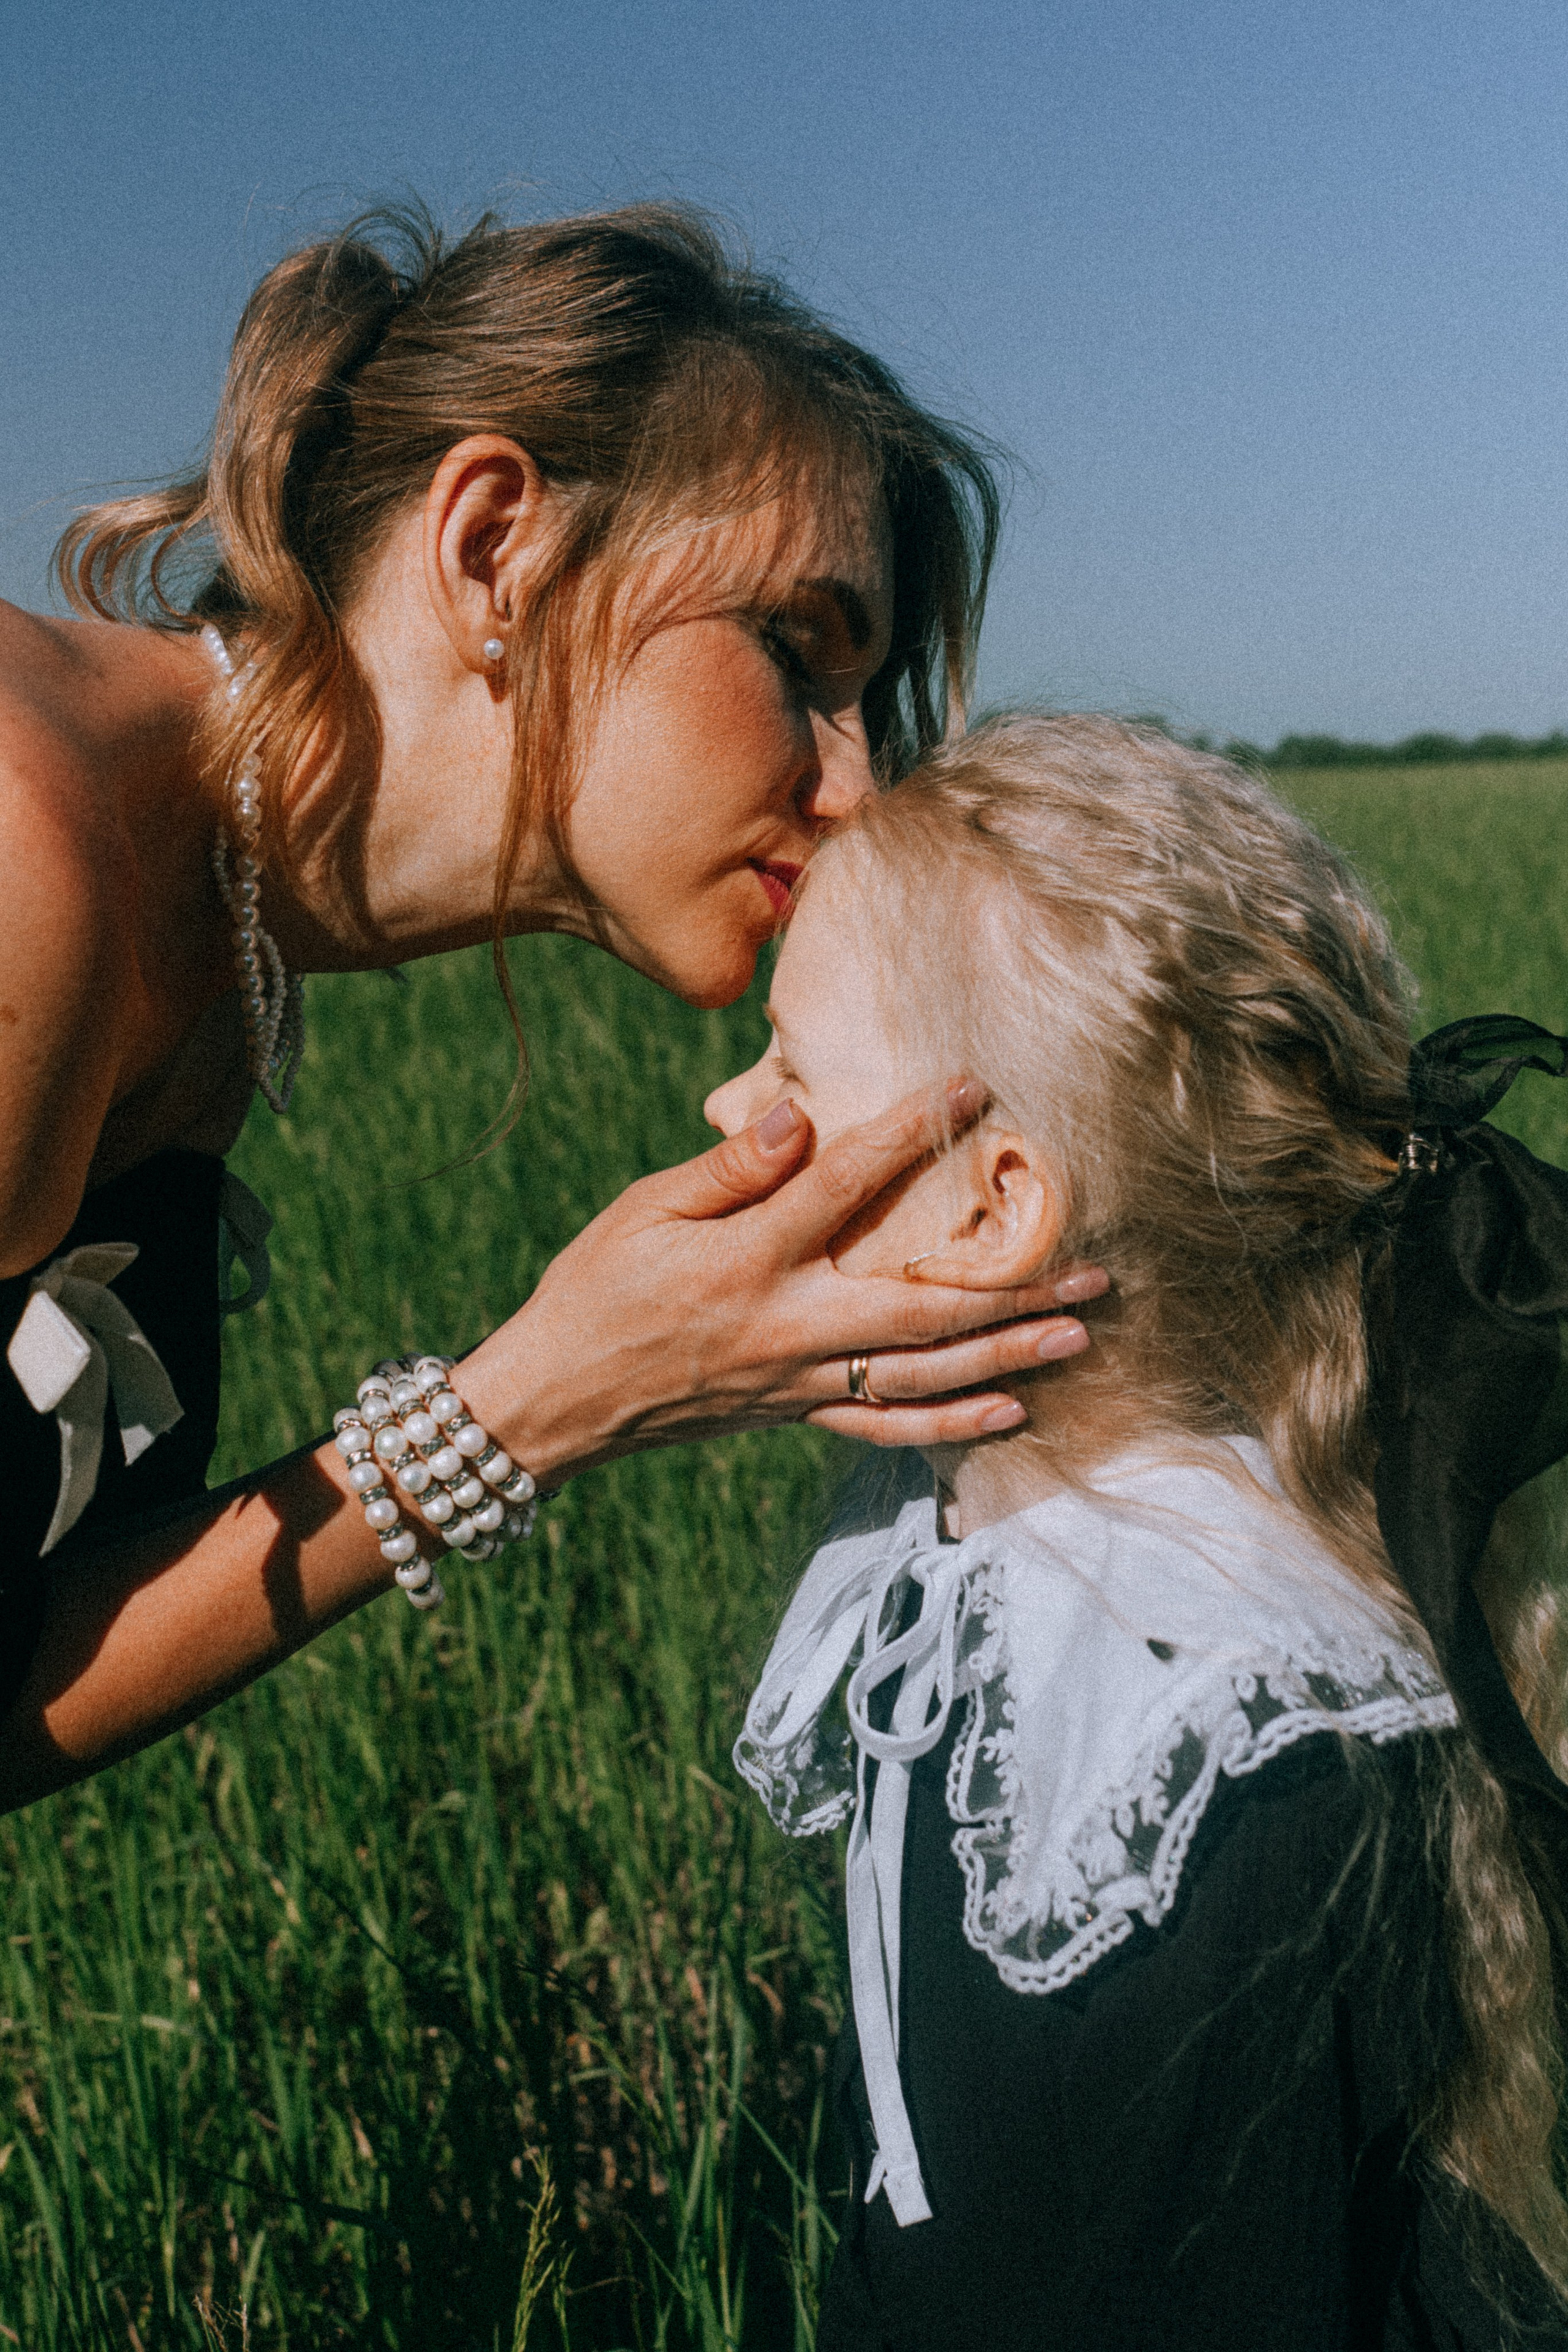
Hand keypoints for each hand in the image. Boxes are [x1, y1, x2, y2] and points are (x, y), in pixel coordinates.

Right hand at [461, 1079, 1108, 1480]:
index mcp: (749, 1260)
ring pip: (922, 1376)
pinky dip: (951, 1425)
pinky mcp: (796, 1414)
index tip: (972, 1088)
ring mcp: (798, 1381)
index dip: (913, 1132)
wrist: (556, 1400)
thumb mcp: (643, 1210)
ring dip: (1007, 1356)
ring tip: (1078, 1334)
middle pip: (923, 1309)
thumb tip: (800, 1119)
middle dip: (1013, 1288)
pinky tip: (1010, 1409)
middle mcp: (788, 1327)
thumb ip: (728, 1168)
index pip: (847, 1184)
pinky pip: (886, 1428)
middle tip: (1092, 1268)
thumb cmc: (596, 1288)